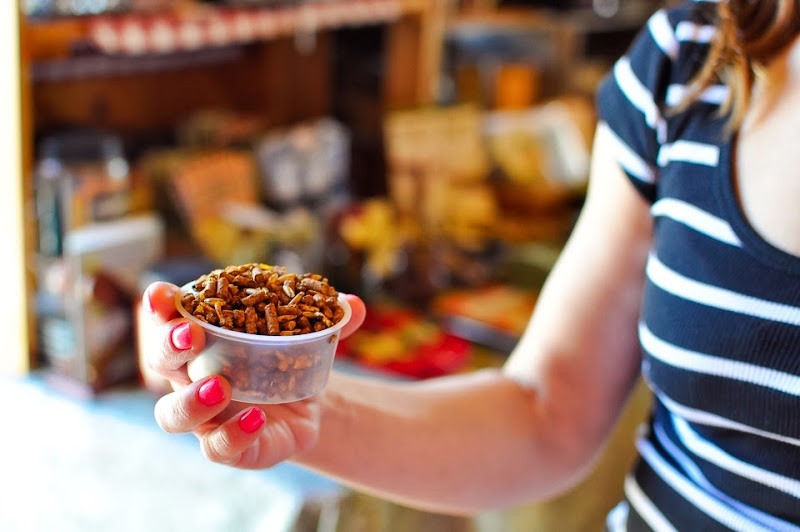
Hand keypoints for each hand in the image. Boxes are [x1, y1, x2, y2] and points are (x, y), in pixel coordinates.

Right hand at [141, 281, 365, 468]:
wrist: (308, 407)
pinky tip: (256, 418)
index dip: (159, 307)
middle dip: (167, 346)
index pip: (169, 319)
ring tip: (220, 386)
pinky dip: (233, 434)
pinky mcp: (228, 448)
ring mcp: (206, 416)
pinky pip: (218, 448)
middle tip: (190, 336)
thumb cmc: (291, 359)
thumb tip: (353, 305)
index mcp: (204, 340)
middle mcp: (192, 377)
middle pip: (161, 363)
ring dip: (191, 399)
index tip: (161, 294)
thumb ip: (330, 320)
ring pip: (173, 415)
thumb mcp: (310, 335)